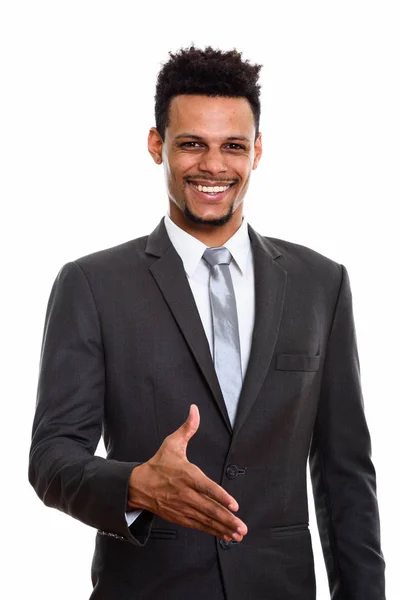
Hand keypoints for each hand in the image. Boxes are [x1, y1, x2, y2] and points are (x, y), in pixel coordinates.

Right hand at [127, 404, 246, 541]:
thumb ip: (188, 428)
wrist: (138, 485)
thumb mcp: (172, 443)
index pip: (206, 487)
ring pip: (206, 520)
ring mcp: (183, 507)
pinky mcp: (180, 517)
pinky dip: (213, 531)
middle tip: (242, 527)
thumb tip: (194, 410)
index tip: (234, 505)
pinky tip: (225, 535)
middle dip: (227, 519)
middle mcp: (186, 494)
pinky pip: (199, 525)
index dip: (221, 497)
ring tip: (238, 534)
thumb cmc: (158, 464)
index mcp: (186, 475)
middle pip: (209, 508)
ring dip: (223, 528)